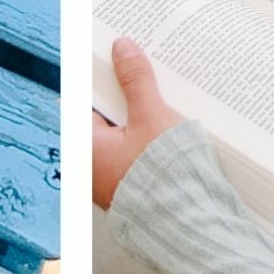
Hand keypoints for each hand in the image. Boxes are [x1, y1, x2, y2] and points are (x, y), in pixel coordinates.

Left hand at [92, 38, 184, 209]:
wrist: (190, 225)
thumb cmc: (165, 177)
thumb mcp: (152, 117)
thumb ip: (136, 81)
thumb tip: (122, 48)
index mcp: (84, 145)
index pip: (83, 97)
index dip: (98, 73)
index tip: (109, 52)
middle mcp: (91, 165)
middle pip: (102, 114)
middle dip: (121, 91)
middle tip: (137, 64)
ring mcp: (110, 178)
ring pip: (119, 132)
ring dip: (135, 112)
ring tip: (157, 88)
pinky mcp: (131, 187)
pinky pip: (132, 150)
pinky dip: (144, 134)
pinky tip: (165, 121)